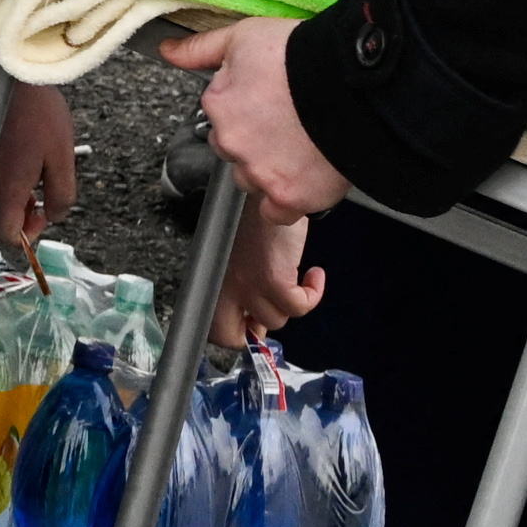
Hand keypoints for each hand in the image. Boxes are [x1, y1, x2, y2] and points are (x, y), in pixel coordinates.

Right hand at [0, 79, 79, 251]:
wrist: (13, 80)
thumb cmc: (39, 114)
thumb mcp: (63, 159)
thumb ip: (62, 195)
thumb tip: (55, 215)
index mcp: (8, 188)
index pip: (5, 234)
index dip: (27, 235)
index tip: (43, 217)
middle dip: (14, 224)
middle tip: (36, 206)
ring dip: (8, 206)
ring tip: (31, 185)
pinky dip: (1, 190)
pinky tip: (20, 169)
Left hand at [157, 16, 347, 219]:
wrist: (353, 84)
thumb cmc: (301, 56)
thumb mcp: (243, 37)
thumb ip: (200, 49)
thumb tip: (167, 52)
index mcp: (217, 105)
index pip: (219, 116)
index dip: (245, 108)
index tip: (268, 101)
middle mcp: (232, 143)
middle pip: (233, 150)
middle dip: (253, 141)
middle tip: (286, 125)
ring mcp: (260, 173)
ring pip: (253, 180)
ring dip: (268, 170)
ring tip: (300, 148)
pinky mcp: (290, 197)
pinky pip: (278, 212)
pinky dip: (287, 200)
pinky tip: (303, 178)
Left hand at [217, 206, 324, 348]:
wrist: (270, 190)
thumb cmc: (256, 216)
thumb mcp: (239, 254)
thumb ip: (241, 283)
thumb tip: (256, 316)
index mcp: (213, 280)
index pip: (213, 329)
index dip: (236, 332)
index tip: (254, 322)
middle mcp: (226, 286)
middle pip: (231, 336)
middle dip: (255, 330)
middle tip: (273, 308)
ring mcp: (249, 284)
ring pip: (276, 320)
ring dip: (292, 303)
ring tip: (297, 279)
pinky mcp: (274, 279)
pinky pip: (299, 306)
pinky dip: (313, 295)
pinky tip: (314, 276)